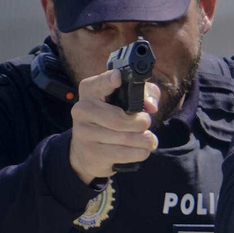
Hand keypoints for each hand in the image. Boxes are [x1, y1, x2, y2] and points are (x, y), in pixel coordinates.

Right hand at [67, 69, 160, 183]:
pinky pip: (125, 154)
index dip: (109, 80)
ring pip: (126, 138)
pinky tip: (142, 150)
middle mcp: (82, 110)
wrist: (86, 152)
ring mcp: (84, 133)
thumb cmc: (112, 119)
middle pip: (120, 119)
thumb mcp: (126, 100)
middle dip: (142, 123)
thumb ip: (144, 94)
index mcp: (90, 91)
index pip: (99, 83)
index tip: (118, 79)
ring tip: (148, 139)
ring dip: (145, 140)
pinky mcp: (92, 153)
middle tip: (145, 124)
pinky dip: (140, 152)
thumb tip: (151, 106)